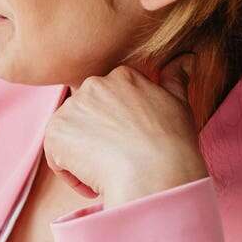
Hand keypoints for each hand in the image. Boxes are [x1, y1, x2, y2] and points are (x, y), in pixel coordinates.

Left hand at [43, 54, 208, 208]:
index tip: (130, 145)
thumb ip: (175, 79)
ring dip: (84, 157)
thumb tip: (186, 58)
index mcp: (121, 76)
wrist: (154, 172)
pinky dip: (72, 175)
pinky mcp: (55, 132)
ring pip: (71, 136)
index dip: (117, 128)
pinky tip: (94, 184)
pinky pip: (56, 156)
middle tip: (119, 162)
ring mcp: (71, 107)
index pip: (108, 101)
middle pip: (87, 117)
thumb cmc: (172, 144)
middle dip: (97, 139)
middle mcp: (93, 85)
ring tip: (108, 173)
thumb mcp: (178, 104)